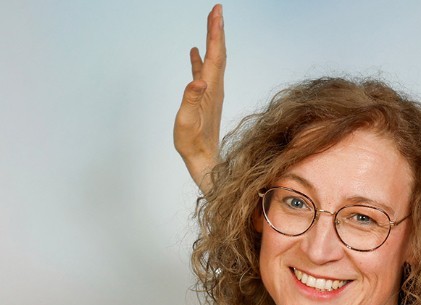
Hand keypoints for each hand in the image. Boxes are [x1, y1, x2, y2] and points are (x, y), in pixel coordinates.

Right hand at [174, 4, 225, 190]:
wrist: (204, 160)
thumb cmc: (193, 144)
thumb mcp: (187, 122)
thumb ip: (191, 100)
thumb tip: (198, 80)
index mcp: (211, 89)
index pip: (215, 55)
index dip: (215, 33)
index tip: (217, 12)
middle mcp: (215, 88)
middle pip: (218, 53)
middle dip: (217, 30)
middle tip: (217, 9)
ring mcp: (211, 92)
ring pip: (213, 61)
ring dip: (212, 41)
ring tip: (211, 23)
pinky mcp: (206, 98)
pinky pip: (204, 72)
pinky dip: (201, 58)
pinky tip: (196, 52)